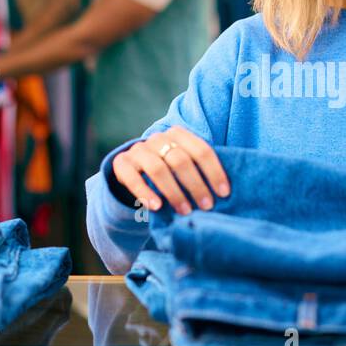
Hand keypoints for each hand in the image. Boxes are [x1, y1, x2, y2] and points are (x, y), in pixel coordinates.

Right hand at [112, 126, 230, 214]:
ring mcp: (138, 150)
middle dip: (196, 185)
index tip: (223, 193)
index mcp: (178, 134)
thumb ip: (199, 169)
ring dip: (174, 192)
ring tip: (185, 211)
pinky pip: (133, 178)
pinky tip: (157, 207)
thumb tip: (224, 192)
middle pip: (180, 160)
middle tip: (206, 206)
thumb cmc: (168, 168)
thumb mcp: (184, 162)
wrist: (134, 166)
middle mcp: (157, 139)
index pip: (201, 150)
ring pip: (158, 169)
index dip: (214, 171)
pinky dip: (146, 193)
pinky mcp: (121, 163)